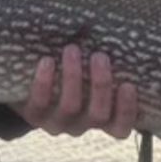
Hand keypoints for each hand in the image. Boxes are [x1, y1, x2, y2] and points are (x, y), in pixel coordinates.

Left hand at [13, 44, 137, 137]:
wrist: (32, 82)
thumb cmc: (78, 70)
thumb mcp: (93, 70)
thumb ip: (108, 63)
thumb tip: (128, 34)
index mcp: (101, 121)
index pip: (121, 128)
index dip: (127, 110)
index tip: (128, 85)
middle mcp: (81, 126)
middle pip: (97, 116)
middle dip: (100, 85)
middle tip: (99, 56)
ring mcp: (56, 124)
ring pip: (69, 107)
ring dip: (73, 77)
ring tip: (72, 49)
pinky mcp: (34, 116)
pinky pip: (39, 103)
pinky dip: (44, 82)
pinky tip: (47, 60)